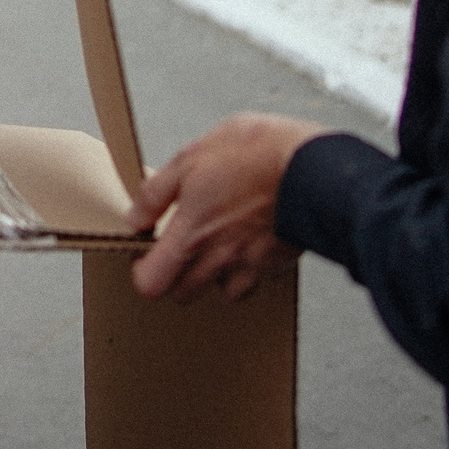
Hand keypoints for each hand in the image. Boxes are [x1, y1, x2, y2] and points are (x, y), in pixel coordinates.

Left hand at [125, 113, 325, 302]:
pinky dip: (248, 270)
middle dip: (176, 275)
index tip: (147, 251)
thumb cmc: (256, 154)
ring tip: (218, 243)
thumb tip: (136, 216)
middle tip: (181, 245)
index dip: (144, 271)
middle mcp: (219, 260)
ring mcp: (251, 266)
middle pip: (183, 294)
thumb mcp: (192, 157)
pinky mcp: (277, 264)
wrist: (312, 166)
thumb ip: (157, 193)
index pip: (151, 284)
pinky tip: (249, 242)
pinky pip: (255, 280)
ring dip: (215, 274)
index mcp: (192, 236)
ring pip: (222, 290)